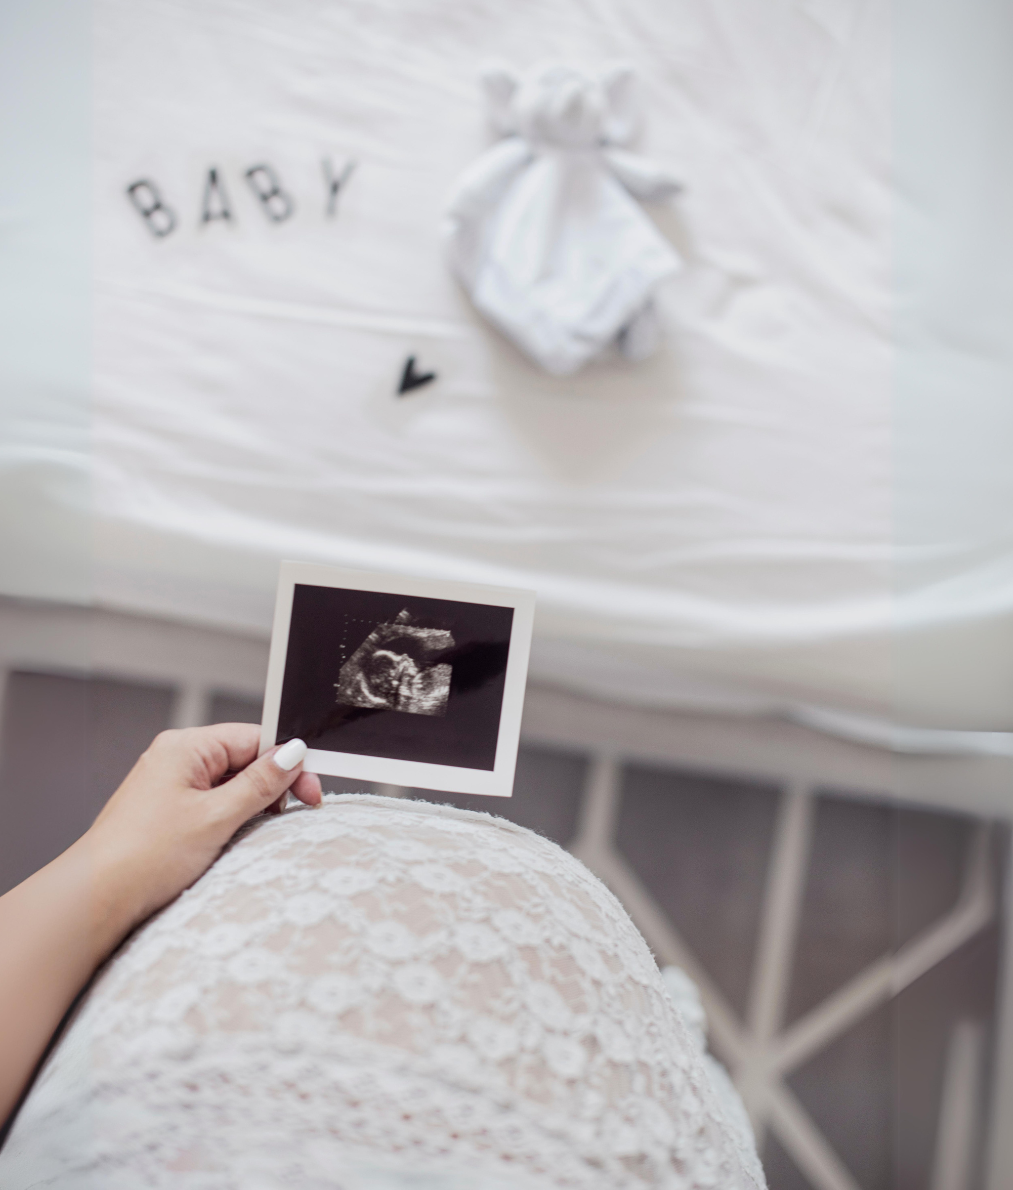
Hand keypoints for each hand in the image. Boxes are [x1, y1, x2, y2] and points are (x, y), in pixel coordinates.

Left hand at [84, 724, 321, 936]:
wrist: (93, 902)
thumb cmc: (143, 857)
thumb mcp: (216, 817)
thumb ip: (260, 783)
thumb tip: (293, 753)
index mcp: (185, 747)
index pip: (254, 738)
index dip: (287, 762)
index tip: (310, 791)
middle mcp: (175, 758)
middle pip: (243, 758)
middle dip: (271, 785)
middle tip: (293, 814)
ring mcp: (168, 785)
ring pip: (229, 783)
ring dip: (251, 804)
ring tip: (256, 832)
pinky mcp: (166, 811)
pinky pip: (212, 803)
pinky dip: (230, 818)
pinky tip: (234, 838)